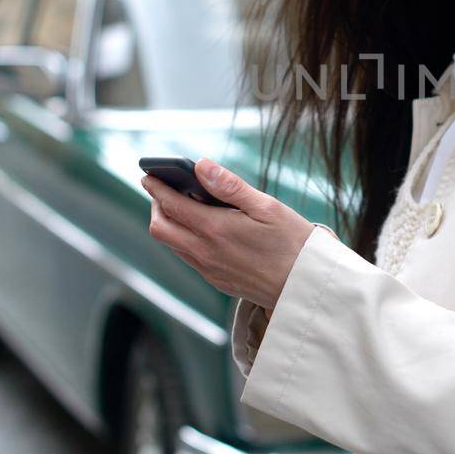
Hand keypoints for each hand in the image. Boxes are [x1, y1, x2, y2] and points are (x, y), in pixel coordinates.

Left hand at [140, 158, 318, 309]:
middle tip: (162, 191)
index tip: (149, 175)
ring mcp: (209, 270)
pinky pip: (189, 258)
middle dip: (156, 207)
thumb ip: (230, 186)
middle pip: (160, 229)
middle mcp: (205, 253)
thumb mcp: (267, 206)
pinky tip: (202, 230)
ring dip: (169, 224)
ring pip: (172, 245)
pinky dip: (184, 240)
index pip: (171, 205)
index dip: (156, 188)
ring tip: (181, 206)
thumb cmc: (293, 243)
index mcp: (215, 230)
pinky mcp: (218, 281)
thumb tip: (201, 165)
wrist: (306, 287)